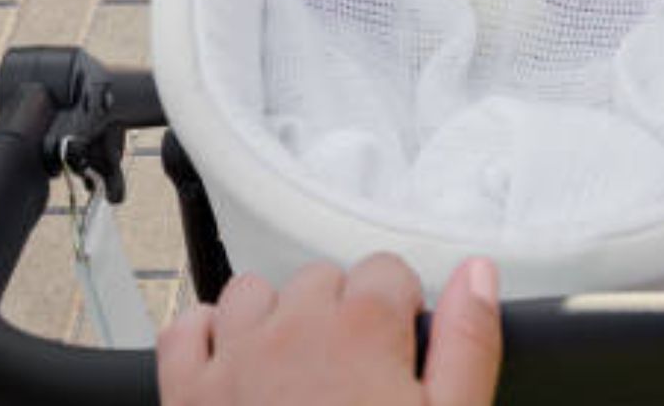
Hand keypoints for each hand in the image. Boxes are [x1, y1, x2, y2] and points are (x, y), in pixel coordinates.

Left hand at [158, 254, 501, 405]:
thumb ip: (467, 342)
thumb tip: (478, 276)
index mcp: (362, 333)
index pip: (387, 271)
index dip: (400, 310)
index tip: (401, 348)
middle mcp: (292, 331)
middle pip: (321, 279)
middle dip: (341, 313)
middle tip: (357, 377)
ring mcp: (233, 360)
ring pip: (252, 293)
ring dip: (274, 318)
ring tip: (298, 373)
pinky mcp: (187, 396)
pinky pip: (186, 330)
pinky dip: (206, 337)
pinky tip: (234, 369)